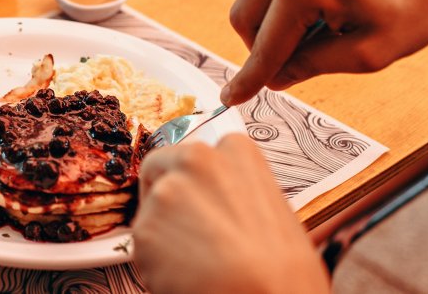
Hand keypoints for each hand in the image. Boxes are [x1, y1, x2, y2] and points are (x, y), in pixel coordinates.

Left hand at [133, 135, 329, 293]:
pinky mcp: (143, 228)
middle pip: (160, 170)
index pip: (195, 156)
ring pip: (150, 212)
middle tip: (184, 231)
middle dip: (165, 197)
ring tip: (197, 264)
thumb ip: (240, 194)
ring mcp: (166, 192)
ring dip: (164, 236)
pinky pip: (143, 248)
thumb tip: (224, 205)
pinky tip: (186, 276)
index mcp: (236, 150)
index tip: (198, 201)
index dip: (192, 182)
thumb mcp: (276, 211)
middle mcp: (196, 159)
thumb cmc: (285, 271)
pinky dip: (156, 265)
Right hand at [221, 0, 427, 106]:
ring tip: (332, 33)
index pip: (264, 46)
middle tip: (306, 67)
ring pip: (258, 0)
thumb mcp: (373, 51)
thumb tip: (277, 75)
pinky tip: (335, 12)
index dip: (250, 79)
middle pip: (245, 19)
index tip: (230, 100)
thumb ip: (316, 65)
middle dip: (265, 50)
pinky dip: (290, 7)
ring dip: (279, 26)